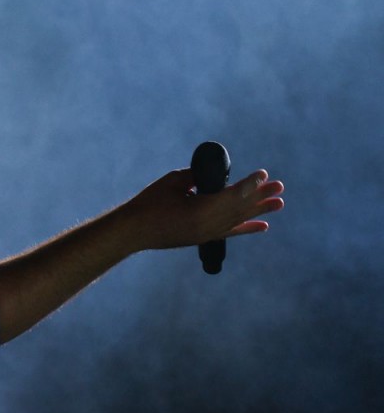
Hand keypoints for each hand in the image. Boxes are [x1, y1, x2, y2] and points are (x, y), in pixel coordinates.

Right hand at [120, 168, 284, 251]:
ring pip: (238, 220)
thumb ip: (196, 177)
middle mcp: (208, 225)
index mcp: (200, 210)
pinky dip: (246, 228)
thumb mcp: (173, 182)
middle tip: (280, 187)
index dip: (249, 184)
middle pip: (240, 208)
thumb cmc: (149, 203)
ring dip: (259, 211)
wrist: (133, 231)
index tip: (262, 175)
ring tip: (279, 203)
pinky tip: (262, 226)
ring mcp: (206, 234)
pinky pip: (229, 232)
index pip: (232, 195)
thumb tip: (213, 175)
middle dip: (260, 196)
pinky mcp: (202, 238)